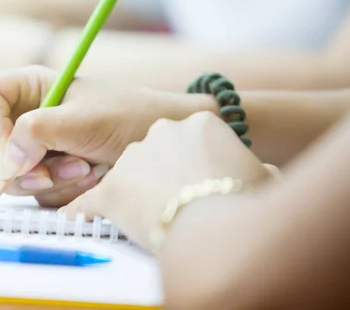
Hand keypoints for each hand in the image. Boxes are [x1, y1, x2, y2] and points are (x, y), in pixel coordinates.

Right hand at [0, 65, 208, 206]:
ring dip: (45, 182)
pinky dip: (58, 193)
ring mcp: (29, 148)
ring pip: (4, 176)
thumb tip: (6, 162)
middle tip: (49, 176)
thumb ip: (39, 132)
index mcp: (27, 88)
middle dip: (15, 166)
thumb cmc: (129, 117)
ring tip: (86, 170)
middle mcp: (21, 116)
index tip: (18, 146)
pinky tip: (88, 179)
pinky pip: (31, 193)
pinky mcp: (42, 174)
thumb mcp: (85, 119)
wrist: (161, 145)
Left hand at [63, 111, 274, 251]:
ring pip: (127, 175)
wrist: (216, 226)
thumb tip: (265, 172)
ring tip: (147, 219)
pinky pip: (89, 202)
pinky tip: (84, 221)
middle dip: (161, 176)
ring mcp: (132, 158)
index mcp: (200, 125)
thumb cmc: (244, 201)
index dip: (193, 164)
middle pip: (155, 154)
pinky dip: (86, 213)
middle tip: (173, 201)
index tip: (197, 182)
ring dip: (133, 194)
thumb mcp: (264, 176)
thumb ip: (257, 168)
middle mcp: (161, 132)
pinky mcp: (110, 190)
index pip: (189, 141)